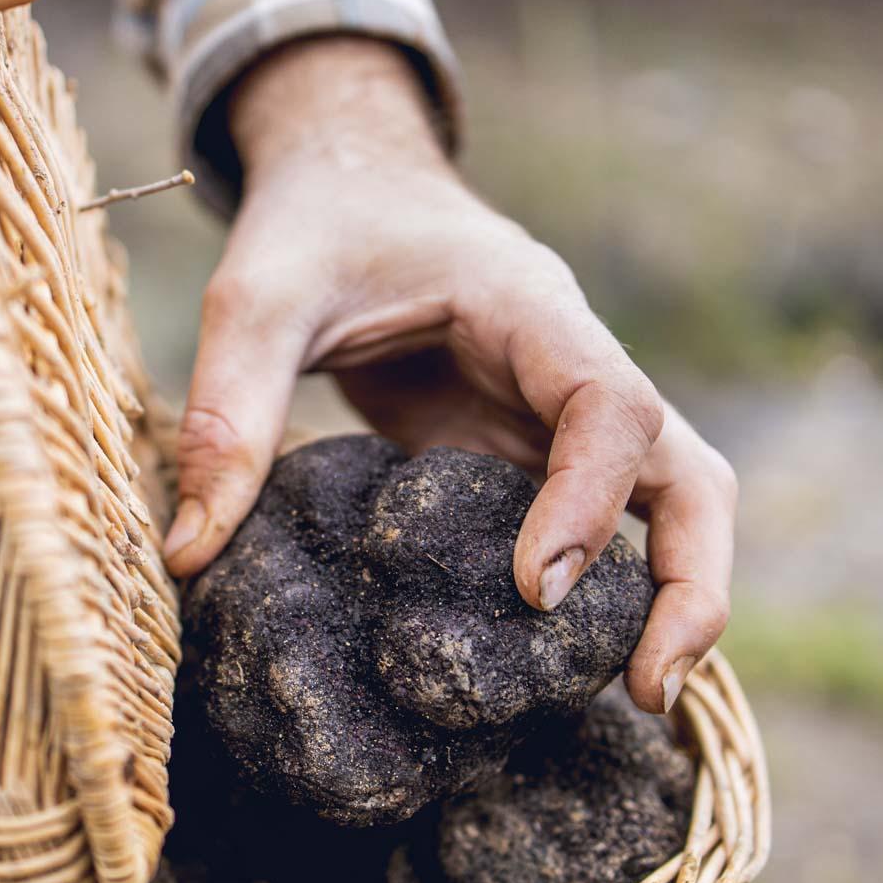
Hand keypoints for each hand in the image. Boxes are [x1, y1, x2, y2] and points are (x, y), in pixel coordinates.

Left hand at [163, 38, 736, 712]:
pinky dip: (606, 596)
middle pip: (690, 472)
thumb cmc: (318, 224)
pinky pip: (600, 528)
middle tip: (646, 691)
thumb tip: (192, 553)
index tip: (534, 589)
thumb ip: (228, 407)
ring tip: (639, 702)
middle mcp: (572, 366)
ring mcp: (559, 416)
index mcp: (530, 310)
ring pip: (672, 504)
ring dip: (675, 599)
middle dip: (690, 579)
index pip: (608, 405)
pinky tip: (565, 672)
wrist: (354, 180)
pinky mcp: (527, 456)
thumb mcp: (258, 294)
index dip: (589, 500)